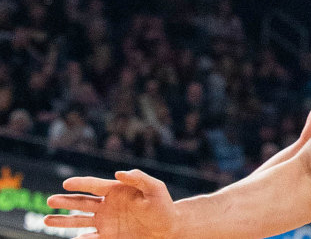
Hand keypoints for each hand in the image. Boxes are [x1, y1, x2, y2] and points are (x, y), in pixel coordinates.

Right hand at [46, 170, 176, 238]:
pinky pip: (89, 238)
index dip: (81, 183)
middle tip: (50, 201)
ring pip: (79, 220)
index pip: (95, 185)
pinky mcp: (108, 237)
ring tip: (47, 220)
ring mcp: (105, 222)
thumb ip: (139, 178)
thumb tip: (119, 173)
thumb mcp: (155, 188)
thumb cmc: (163, 205)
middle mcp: (107, 206)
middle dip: (65, 202)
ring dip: (63, 221)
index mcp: (116, 191)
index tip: (66, 184)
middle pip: (81, 203)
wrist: (168, 228)